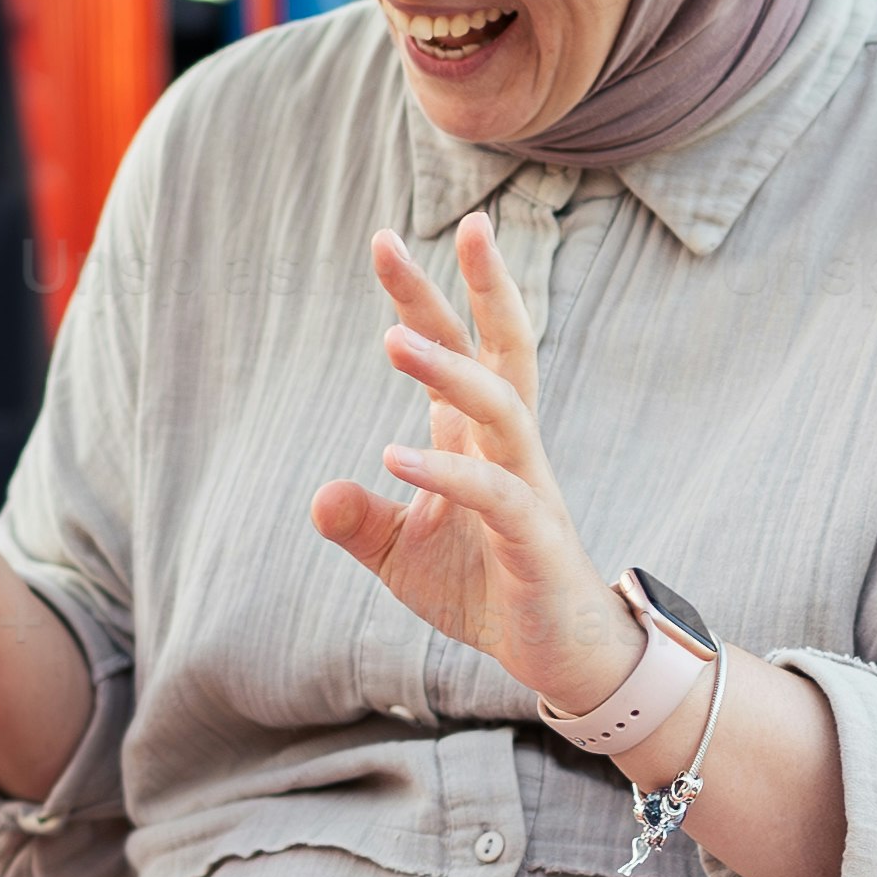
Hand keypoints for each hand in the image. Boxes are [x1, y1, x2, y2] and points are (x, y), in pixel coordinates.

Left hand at [306, 222, 639, 720]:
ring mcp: (528, 487)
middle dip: (482, 287)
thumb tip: (320, 496)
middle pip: (502, 349)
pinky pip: (493, 493)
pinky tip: (395, 458)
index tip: (386, 239)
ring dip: (449, 371)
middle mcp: (509, 447)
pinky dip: (445, 474)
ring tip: (393, 341)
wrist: (556, 655)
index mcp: (477, 438)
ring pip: (500, 407)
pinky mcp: (535, 538)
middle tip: (467, 221)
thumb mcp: (402, 557)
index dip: (424, 296)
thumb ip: (361, 522)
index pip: (455, 349)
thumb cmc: (486, 591)